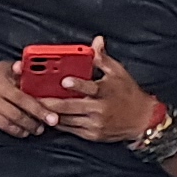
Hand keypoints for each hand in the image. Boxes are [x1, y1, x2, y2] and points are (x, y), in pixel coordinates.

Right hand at [0, 59, 52, 136]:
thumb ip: (16, 71)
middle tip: (53, 121)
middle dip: (40, 113)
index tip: (54, 105)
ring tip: (39, 129)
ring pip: (14, 116)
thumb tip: (31, 68)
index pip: (25, 86)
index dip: (40, 97)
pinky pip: (4, 125)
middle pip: (22, 103)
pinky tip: (24, 132)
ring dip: (29, 125)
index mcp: (2, 75)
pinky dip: (16, 130)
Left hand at [42, 44, 159, 143]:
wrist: (142, 120)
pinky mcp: (92, 135)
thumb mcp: (118, 73)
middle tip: (34, 97)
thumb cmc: (129, 93)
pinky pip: (71, 129)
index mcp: (105, 92)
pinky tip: (47, 117)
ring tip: (35, 107)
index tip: (64, 80)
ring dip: (50, 114)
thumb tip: (96, 42)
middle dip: (50, 102)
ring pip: (67, 120)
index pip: (89, 88)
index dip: (76, 84)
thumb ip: (102, 59)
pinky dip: (58, 123)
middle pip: (70, 107)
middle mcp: (99, 109)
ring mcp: (95, 124)